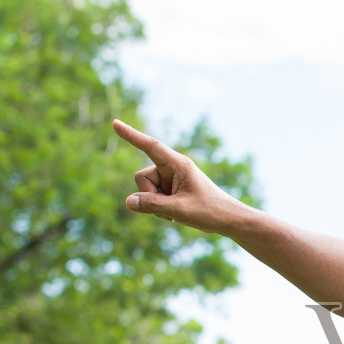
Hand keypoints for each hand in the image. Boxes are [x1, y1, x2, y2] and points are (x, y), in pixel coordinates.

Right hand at [114, 119, 243, 231]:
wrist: (227, 219)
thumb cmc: (210, 211)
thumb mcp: (179, 210)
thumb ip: (153, 205)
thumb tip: (129, 201)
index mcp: (178, 164)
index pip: (150, 146)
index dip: (131, 135)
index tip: (115, 123)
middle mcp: (172, 168)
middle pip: (142, 177)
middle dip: (149, 196)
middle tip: (171, 209)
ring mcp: (170, 179)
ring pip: (145, 190)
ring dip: (155, 205)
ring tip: (176, 212)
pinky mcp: (170, 189)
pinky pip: (152, 198)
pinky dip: (159, 208)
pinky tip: (175, 214)